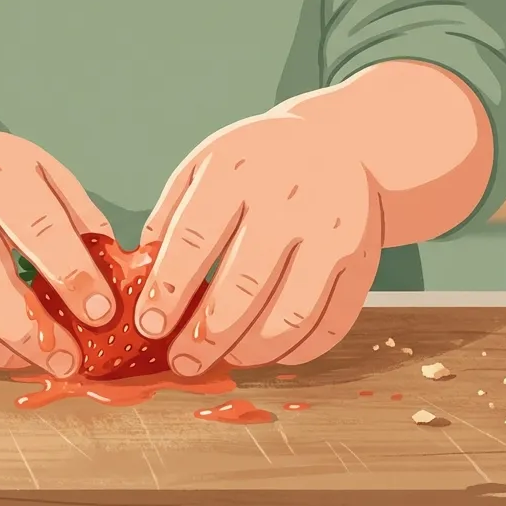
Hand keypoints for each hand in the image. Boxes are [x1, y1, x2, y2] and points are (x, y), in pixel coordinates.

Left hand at [134, 106, 383, 375]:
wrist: (341, 144)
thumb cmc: (256, 164)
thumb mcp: (206, 165)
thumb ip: (171, 214)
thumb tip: (140, 276)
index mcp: (241, 168)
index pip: (197, 238)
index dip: (170, 289)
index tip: (149, 325)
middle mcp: (292, 198)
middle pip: (244, 285)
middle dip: (206, 336)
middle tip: (181, 361)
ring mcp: (335, 230)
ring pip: (291, 314)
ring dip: (251, 351)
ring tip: (225, 359)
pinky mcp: (365, 260)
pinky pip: (332, 323)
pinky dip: (299, 351)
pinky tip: (271, 353)